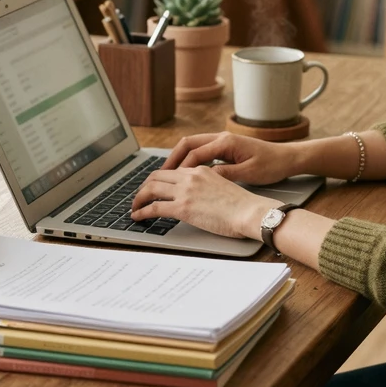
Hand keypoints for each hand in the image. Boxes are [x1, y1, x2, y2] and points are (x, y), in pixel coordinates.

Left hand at [131, 166, 281, 239]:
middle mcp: (190, 176)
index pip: (172, 170)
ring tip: (134, 207)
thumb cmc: (243, 205)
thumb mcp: (223, 186)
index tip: (153, 187)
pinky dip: (142, 211)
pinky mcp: (183, 208)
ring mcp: (185, 191)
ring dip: (138, 198)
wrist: (250, 211)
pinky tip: (138, 216)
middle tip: (140, 197)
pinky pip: (154, 207)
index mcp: (201, 170)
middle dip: (144, 186)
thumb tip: (199, 196)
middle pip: (156, 176)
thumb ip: (207, 186)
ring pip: (151, 189)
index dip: (158, 178)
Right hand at [162, 132, 297, 185]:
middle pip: (188, 144)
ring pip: (193, 146)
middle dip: (172, 159)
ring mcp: (223, 141)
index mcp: (226, 142)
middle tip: (160, 175)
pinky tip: (186, 173)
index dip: (181, 168)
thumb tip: (202, 178)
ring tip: (168, 175)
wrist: (288, 157)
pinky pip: (201, 150)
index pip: (195, 154)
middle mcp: (222, 138)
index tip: (170, 182)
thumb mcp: (249, 172)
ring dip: (179, 158)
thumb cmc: (272, 165)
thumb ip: (225, 174)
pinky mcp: (226, 147)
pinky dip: (190, 159)